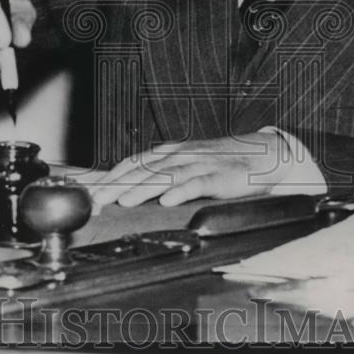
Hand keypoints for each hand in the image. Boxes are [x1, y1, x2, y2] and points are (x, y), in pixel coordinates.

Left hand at [89, 133, 289, 207]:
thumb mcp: (186, 164)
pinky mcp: (218, 176)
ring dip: (144, 188)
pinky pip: (197, 183)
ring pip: (166, 175)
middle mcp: (181, 155)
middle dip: (119, 185)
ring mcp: (200, 164)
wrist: (261, 155)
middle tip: (98, 200)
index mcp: (170, 152)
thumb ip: (160, 174)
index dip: (112, 177)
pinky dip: (181, 191)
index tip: (92, 192)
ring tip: (125, 201)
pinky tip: (168, 200)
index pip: (134, 162)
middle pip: (145, 169)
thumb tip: (126, 190)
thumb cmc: (219, 163)